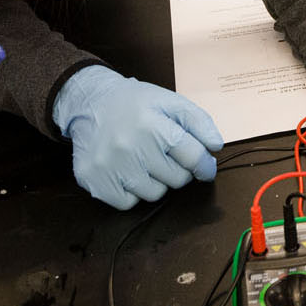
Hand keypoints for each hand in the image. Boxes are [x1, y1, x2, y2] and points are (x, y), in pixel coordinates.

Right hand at [52, 65, 223, 209]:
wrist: (90, 103)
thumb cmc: (135, 104)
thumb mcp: (171, 101)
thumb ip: (199, 122)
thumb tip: (215, 146)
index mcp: (152, 125)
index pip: (193, 157)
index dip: (205, 164)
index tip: (206, 167)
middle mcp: (129, 147)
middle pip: (176, 179)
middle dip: (178, 169)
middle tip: (165, 154)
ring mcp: (109, 167)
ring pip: (155, 194)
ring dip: (156, 181)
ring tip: (144, 159)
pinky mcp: (95, 182)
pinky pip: (129, 203)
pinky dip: (133, 191)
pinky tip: (127, 170)